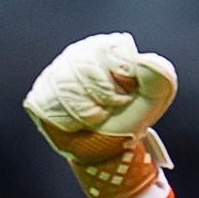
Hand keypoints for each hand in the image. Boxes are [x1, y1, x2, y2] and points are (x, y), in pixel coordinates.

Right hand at [24, 33, 176, 197]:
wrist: (109, 150)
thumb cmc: (132, 119)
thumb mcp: (154, 101)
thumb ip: (159, 79)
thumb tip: (145, 60)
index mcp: (107, 47)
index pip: (110, 51)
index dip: (122, 80)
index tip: (128, 95)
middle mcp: (78, 54)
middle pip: (85, 67)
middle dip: (104, 96)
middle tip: (112, 108)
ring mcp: (55, 74)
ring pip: (66, 86)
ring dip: (88, 111)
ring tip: (96, 117)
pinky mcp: (39, 96)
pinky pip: (50, 104)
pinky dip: (69, 121)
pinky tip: (77, 124)